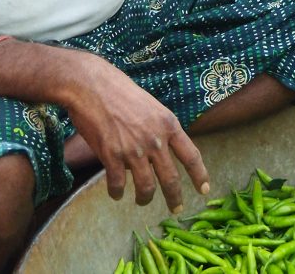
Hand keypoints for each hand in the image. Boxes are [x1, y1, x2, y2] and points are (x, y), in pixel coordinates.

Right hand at [64, 55, 208, 210]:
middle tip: (176, 209)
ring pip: (146, 187)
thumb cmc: (120, 92)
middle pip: (171, 179)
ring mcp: (133, 150)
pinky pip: (117, 184)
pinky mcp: (111, 156)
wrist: (91, 85)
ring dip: (145, 198)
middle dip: (175, 198)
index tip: (204, 190)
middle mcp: (155, 140)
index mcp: (168, 124)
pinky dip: (116, 192)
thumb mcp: (152, 106)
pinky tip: (116, 193)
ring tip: (142, 201)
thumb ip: (160, 129)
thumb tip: (164, 152)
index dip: (200, 175)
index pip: (192, 156)